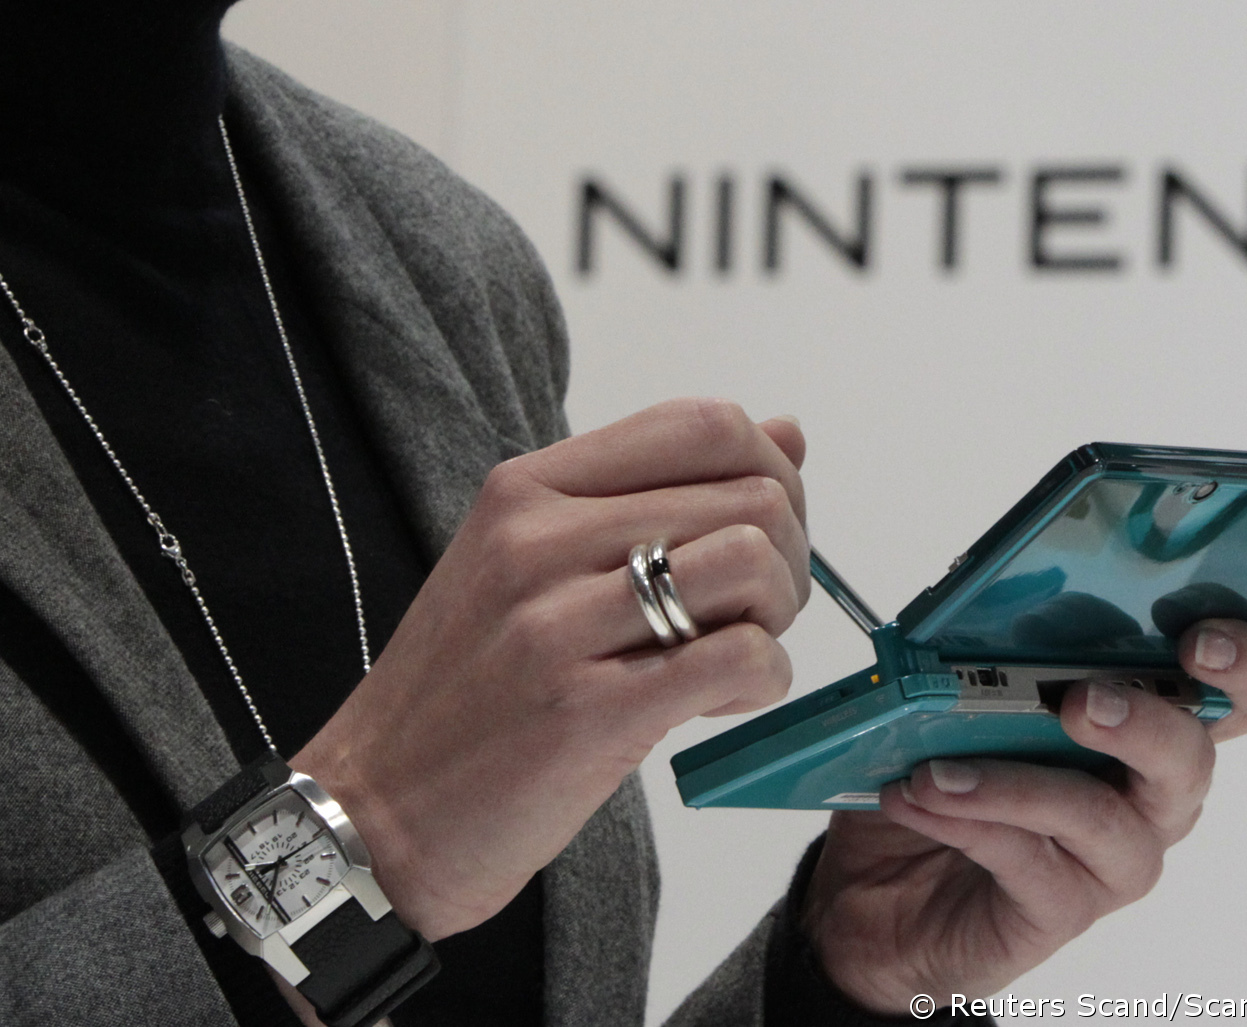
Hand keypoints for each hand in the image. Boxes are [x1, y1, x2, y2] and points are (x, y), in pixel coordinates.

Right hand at [292, 398, 809, 939]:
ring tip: (731, 657)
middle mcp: (539, 540)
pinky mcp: (589, 710)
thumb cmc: (470, 695)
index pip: (703, 427)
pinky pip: (742, 657)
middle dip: (786, 558)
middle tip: (752, 615)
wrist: (377, 814)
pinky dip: (763, 681)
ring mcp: (558, 624)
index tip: (765, 531)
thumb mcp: (540, 568)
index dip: (771, 472)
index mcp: (527, 489)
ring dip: (777, 617)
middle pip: (749, 496)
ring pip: (754, 562)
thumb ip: (658, 498)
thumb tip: (786, 433)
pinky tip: (717, 704)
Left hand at [801, 620, 1246, 1012]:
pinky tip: (919, 799)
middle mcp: (1154, 794)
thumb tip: (976, 609)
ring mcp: (1115, 858)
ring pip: (1103, 818)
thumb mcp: (962, 700)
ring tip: (938, 768)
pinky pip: (1028, 862)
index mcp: (1155, 723)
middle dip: (1143, 722)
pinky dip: (969, 821)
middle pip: (1193, 758)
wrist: (882, 891)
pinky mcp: (1063, 908)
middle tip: (1078, 700)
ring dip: (1018, 783)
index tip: (1201, 639)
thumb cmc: (949, 775)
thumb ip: (991, 654)